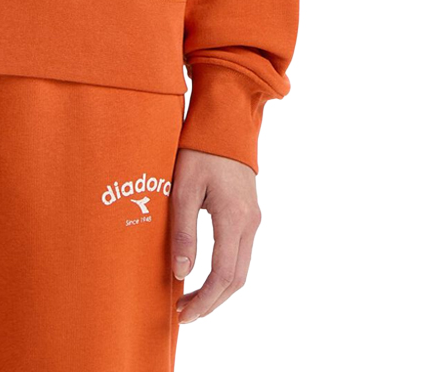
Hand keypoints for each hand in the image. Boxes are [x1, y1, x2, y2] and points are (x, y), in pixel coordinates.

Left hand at [170, 148, 260, 323]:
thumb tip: (181, 272)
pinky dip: (225, 272)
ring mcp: (253, 218)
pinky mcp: (249, 213)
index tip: (183, 314)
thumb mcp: (183, 187)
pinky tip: (205, 273)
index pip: (223, 275)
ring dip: (219, 289)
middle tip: (185, 314)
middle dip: (212, 302)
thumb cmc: (199, 149)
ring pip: (241, 268)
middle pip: (236, 279)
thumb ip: (183, 230)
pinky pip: (241, 253)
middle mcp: (250, 223)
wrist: (225, 121)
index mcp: (234, 218)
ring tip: (191, 299)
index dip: (204, 300)